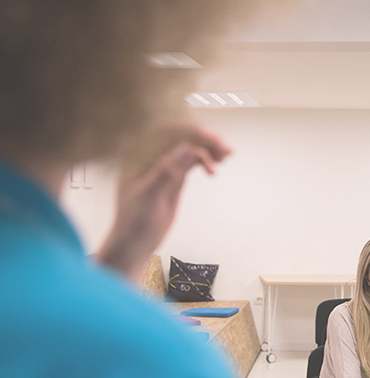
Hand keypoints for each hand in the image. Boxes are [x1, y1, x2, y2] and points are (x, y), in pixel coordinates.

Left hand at [96, 124, 230, 280]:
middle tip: (226, 149)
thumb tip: (187, 149)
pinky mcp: (174, 176)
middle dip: (205, 140)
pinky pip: (192, 160)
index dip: (191, 132)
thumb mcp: (149, 197)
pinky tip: (216, 166)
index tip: (211, 138)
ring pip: (190, 147)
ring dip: (209, 148)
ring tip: (227, 155)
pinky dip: (206, 160)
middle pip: (182, 137)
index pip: (168, 134)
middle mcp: (151, 156)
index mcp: (139, 156)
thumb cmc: (134, 223)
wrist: (134, 244)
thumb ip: (167, 172)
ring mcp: (164, 166)